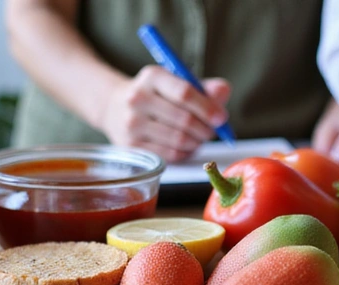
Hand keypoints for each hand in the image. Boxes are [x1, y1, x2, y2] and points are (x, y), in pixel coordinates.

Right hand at [95, 65, 230, 162]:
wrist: (115, 107)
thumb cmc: (157, 95)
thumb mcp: (177, 83)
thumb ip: (204, 87)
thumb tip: (223, 92)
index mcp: (153, 76)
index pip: (185, 93)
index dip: (208, 108)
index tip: (221, 118)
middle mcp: (138, 98)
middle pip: (184, 119)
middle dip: (206, 128)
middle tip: (212, 131)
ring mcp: (132, 123)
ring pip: (178, 139)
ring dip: (197, 142)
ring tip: (200, 137)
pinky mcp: (131, 145)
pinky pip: (170, 154)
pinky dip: (186, 152)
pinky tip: (187, 146)